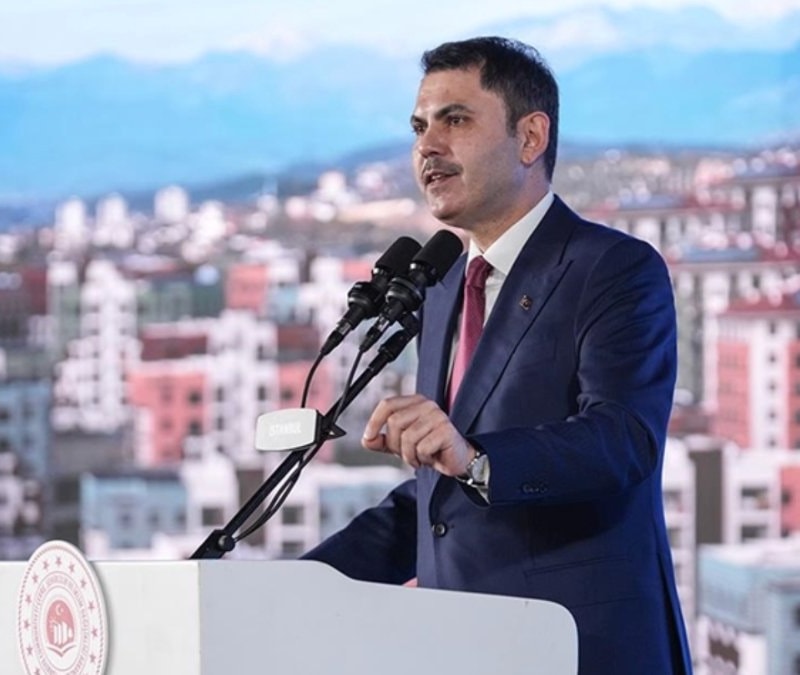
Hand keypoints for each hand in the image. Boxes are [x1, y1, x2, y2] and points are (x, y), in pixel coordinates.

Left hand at [362, 394, 476, 476]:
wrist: (455, 460)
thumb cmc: (429, 448)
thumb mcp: (400, 444)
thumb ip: (382, 441)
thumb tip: (367, 440)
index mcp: (414, 402)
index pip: (387, 405)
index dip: (374, 421)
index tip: (369, 437)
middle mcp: (426, 405)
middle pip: (394, 422)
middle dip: (395, 445)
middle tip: (407, 453)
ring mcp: (437, 416)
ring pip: (407, 438)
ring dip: (409, 455)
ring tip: (420, 456)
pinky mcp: (445, 430)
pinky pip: (422, 448)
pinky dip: (423, 459)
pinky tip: (431, 457)